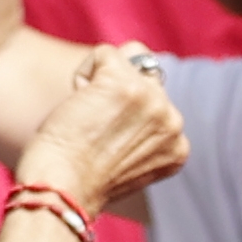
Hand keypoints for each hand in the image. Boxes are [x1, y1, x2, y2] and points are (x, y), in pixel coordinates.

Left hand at [13, 42, 188, 210]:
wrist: (63, 187)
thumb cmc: (80, 179)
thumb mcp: (128, 161)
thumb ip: (142, 133)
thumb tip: (132, 89)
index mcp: (178, 147)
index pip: (158, 104)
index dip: (126, 115)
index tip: (108, 145)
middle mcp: (173, 121)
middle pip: (146, 79)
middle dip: (116, 97)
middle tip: (96, 132)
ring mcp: (152, 99)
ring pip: (128, 62)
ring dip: (101, 84)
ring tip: (88, 118)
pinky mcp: (123, 82)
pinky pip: (104, 53)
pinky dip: (83, 73)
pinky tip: (77, 106)